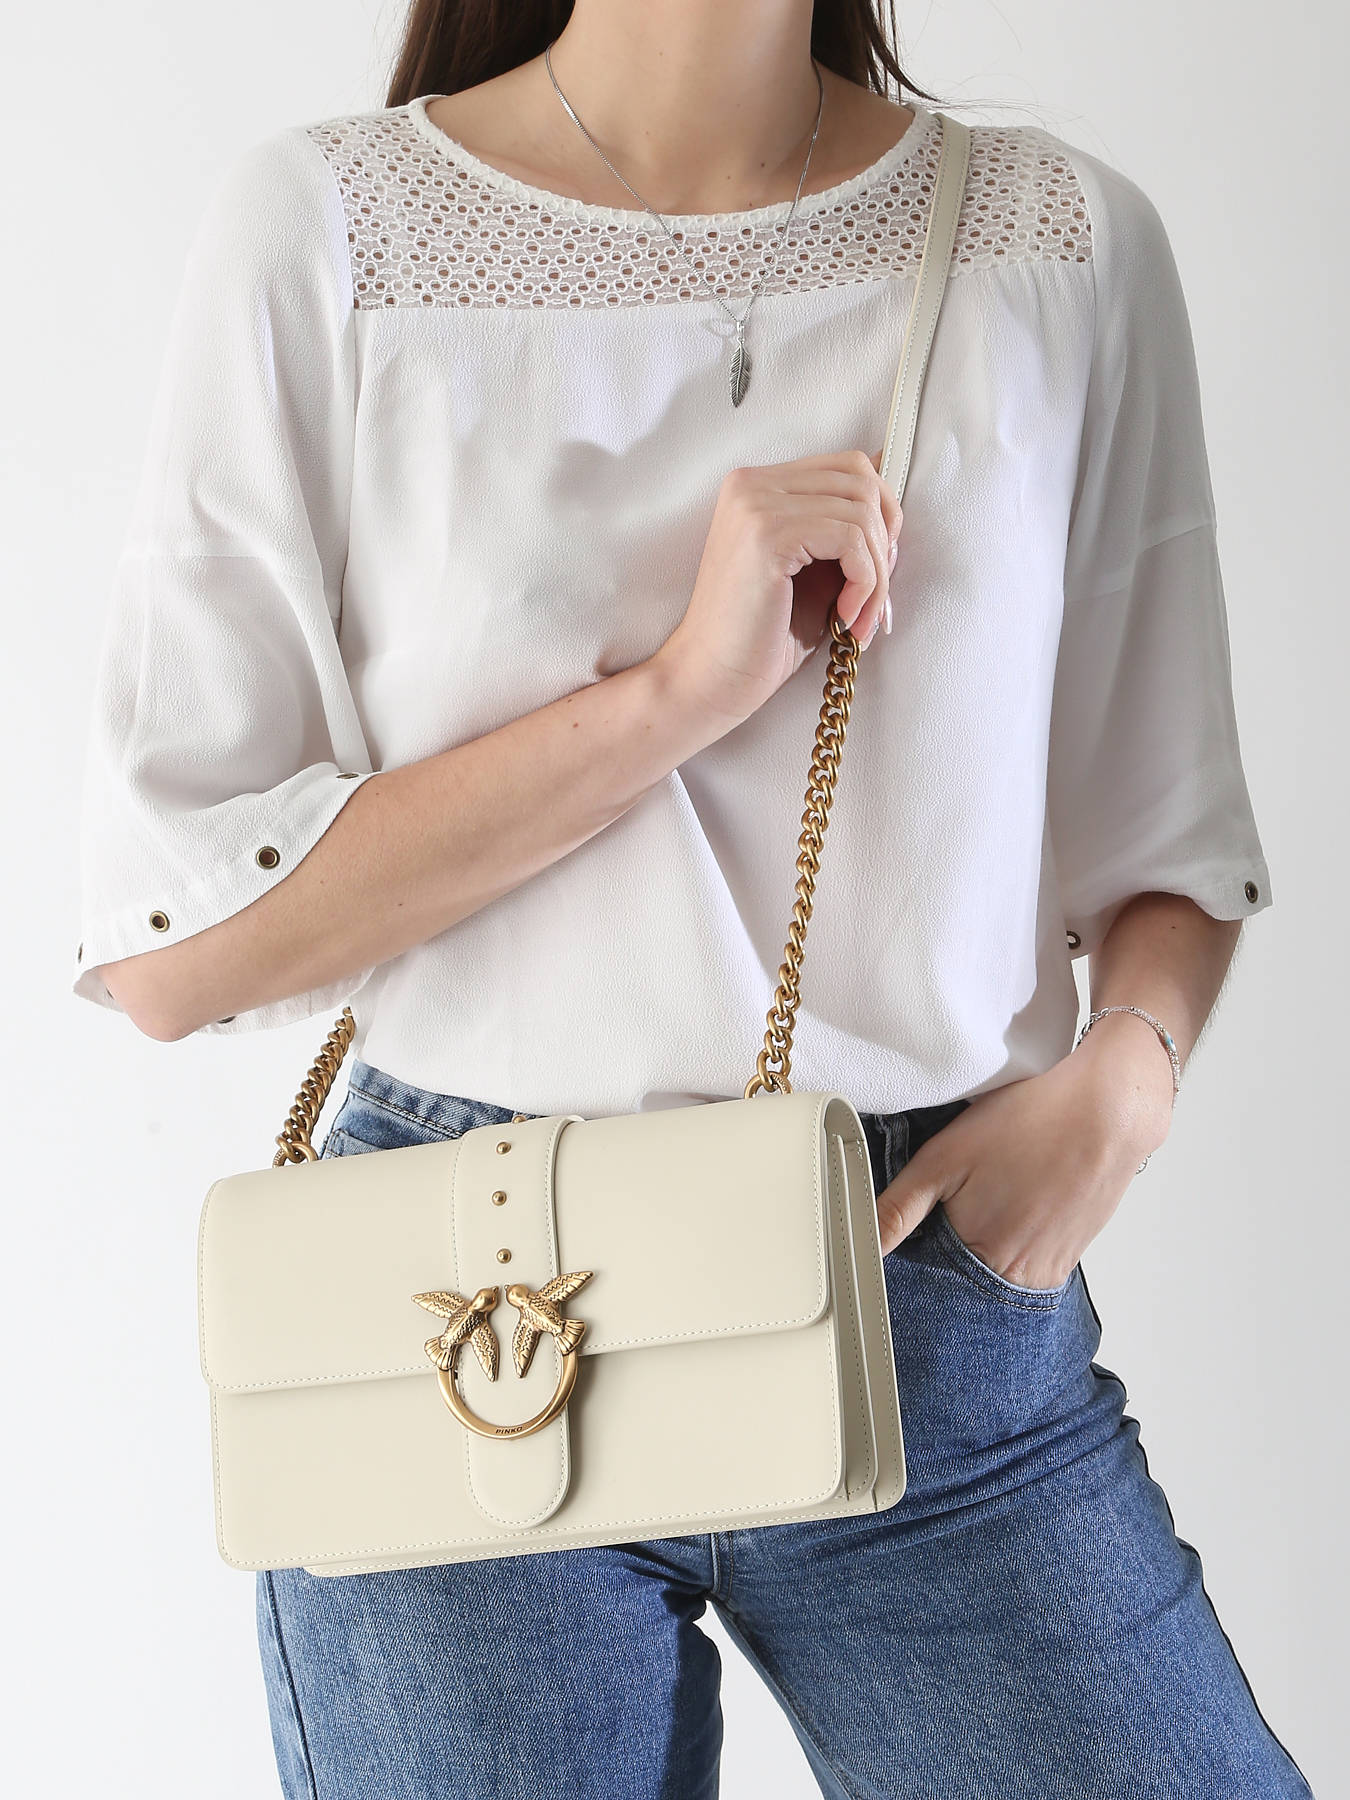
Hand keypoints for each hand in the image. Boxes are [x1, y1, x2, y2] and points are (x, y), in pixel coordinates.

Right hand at [650, 447, 900, 732]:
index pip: (849, 466)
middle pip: (861, 480)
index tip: (878, 568)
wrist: (710, 678)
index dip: (881, 514)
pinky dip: (865, 583)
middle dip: (885, 542)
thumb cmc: (761, 636)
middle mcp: (752, 483)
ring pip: (861, 513)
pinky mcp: (767, 535)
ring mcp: (756, 505)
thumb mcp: (813, 571)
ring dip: (877, 574)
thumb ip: (843, 533)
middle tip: (876, 596)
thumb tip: (892, 500)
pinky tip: (846, 617)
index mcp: (758, 485)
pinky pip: (850, 540)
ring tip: (860, 617)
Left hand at [875, 1040, 1173, 1284]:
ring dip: (983, 1244)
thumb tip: (864, 1246)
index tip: (920, 1223)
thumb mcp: (945, 1157)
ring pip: (994, 1272)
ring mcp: (1049, 1271)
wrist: (1109, 1110)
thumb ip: (899, 1208)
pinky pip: (1026, 1263)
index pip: (928, 1280)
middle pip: (962, 1280)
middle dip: (948, 1249)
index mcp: (981, 1258)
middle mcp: (1019, 1278)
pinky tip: (1017, 1199)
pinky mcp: (1069, 1258)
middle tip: (965, 1195)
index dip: (914, 1252)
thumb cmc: (1031, 1123)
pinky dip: (1012, 1239)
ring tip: (995, 1193)